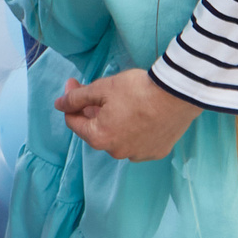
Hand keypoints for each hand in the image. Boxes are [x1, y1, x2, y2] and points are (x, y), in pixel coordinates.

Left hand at [55, 68, 199, 161]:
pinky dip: (133, 129)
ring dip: (113, 121)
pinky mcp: (157, 151)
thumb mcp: (102, 89)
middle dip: (91, 111)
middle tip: (96, 90)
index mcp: (99, 138)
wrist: (178, 94)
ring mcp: (139, 154)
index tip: (74, 84)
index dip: (70, 101)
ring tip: (121, 101)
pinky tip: (140, 113)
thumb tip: (59, 104)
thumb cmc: (137, 90)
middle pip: (96, 130)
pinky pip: (137, 141)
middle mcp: (117, 152)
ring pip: (117, 137)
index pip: (73, 122)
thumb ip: (76, 98)